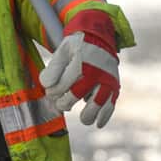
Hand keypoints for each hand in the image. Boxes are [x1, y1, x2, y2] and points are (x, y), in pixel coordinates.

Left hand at [38, 9, 119, 127]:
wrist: (100, 37)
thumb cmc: (78, 46)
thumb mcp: (63, 50)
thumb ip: (54, 66)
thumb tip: (45, 85)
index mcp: (82, 62)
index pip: (63, 83)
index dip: (54, 92)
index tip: (50, 93)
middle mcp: (96, 72)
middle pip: (78, 93)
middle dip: (66, 102)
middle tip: (61, 105)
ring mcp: (107, 79)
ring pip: (98, 102)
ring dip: (89, 114)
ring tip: (84, 120)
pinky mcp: (114, 85)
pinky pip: (111, 103)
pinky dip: (105, 115)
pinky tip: (98, 123)